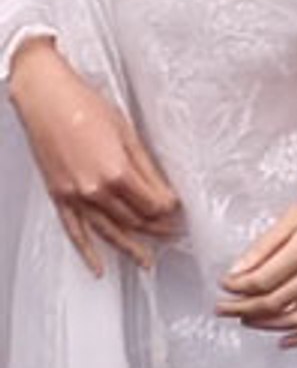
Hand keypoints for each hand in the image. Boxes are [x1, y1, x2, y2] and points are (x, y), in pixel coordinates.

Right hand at [7, 37, 179, 274]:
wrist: (45, 99)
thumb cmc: (86, 107)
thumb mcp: (128, 134)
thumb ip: (146, 167)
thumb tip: (163, 190)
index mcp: (117, 172)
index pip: (152, 204)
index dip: (170, 211)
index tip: (180, 213)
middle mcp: (95, 190)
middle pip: (134, 220)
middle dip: (156, 229)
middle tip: (173, 235)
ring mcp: (74, 196)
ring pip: (108, 231)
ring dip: (130, 247)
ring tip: (148, 261)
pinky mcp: (59, 196)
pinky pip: (75, 232)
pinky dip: (88, 252)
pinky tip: (99, 268)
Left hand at [216, 152, 296, 346]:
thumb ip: (266, 245)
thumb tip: (238, 270)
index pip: (262, 281)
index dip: (237, 288)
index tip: (225, 284)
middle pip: (274, 303)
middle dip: (242, 309)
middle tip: (225, 307)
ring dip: (267, 325)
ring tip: (248, 320)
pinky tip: (286, 339)